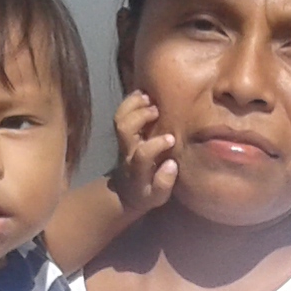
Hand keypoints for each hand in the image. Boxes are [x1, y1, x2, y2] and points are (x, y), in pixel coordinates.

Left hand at [110, 91, 178, 213]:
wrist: (125, 190)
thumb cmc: (145, 192)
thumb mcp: (157, 197)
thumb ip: (164, 183)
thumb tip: (171, 164)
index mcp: (137, 168)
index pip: (142, 154)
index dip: (156, 144)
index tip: (171, 139)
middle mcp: (127, 151)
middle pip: (124, 129)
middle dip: (139, 116)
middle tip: (157, 110)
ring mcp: (122, 140)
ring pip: (119, 118)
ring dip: (133, 104)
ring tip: (150, 96)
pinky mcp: (123, 132)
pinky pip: (121, 113)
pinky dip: (130, 101)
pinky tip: (144, 93)